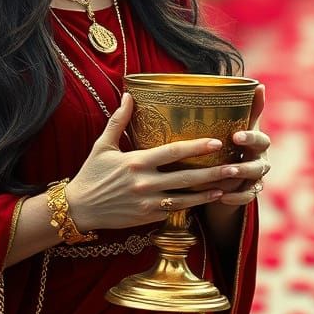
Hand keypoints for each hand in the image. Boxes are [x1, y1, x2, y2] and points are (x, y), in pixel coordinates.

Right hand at [67, 93, 262, 231]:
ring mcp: (147, 203)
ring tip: (230, 184)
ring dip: (208, 192)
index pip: (172, 152)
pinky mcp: (147, 218)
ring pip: (185, 198)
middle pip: (185, 177)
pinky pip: (175, 211)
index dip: (196, 147)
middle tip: (234, 165)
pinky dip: (194, 206)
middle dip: (212, 172)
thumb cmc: (91, 174)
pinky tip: (209, 200)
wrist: (78, 209)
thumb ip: (118, 121)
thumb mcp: (102, 146)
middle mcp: (144, 183)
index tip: (216, 142)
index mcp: (136, 162)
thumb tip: (128, 95)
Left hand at [200, 83, 270, 208]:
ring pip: (254, 181)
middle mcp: (260, 160)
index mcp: (257, 143)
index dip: (250, 138)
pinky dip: (235, 198)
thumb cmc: (233, 142)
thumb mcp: (239, 125)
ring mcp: (256, 178)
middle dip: (245, 164)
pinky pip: (246, 197)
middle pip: (259, 164)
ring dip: (240, 180)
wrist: (230, 169)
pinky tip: (222, 197)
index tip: (235, 136)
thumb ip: (248, 108)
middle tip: (229, 166)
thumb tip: (258, 84)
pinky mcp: (249, 192)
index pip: (260, 139)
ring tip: (225, 180)